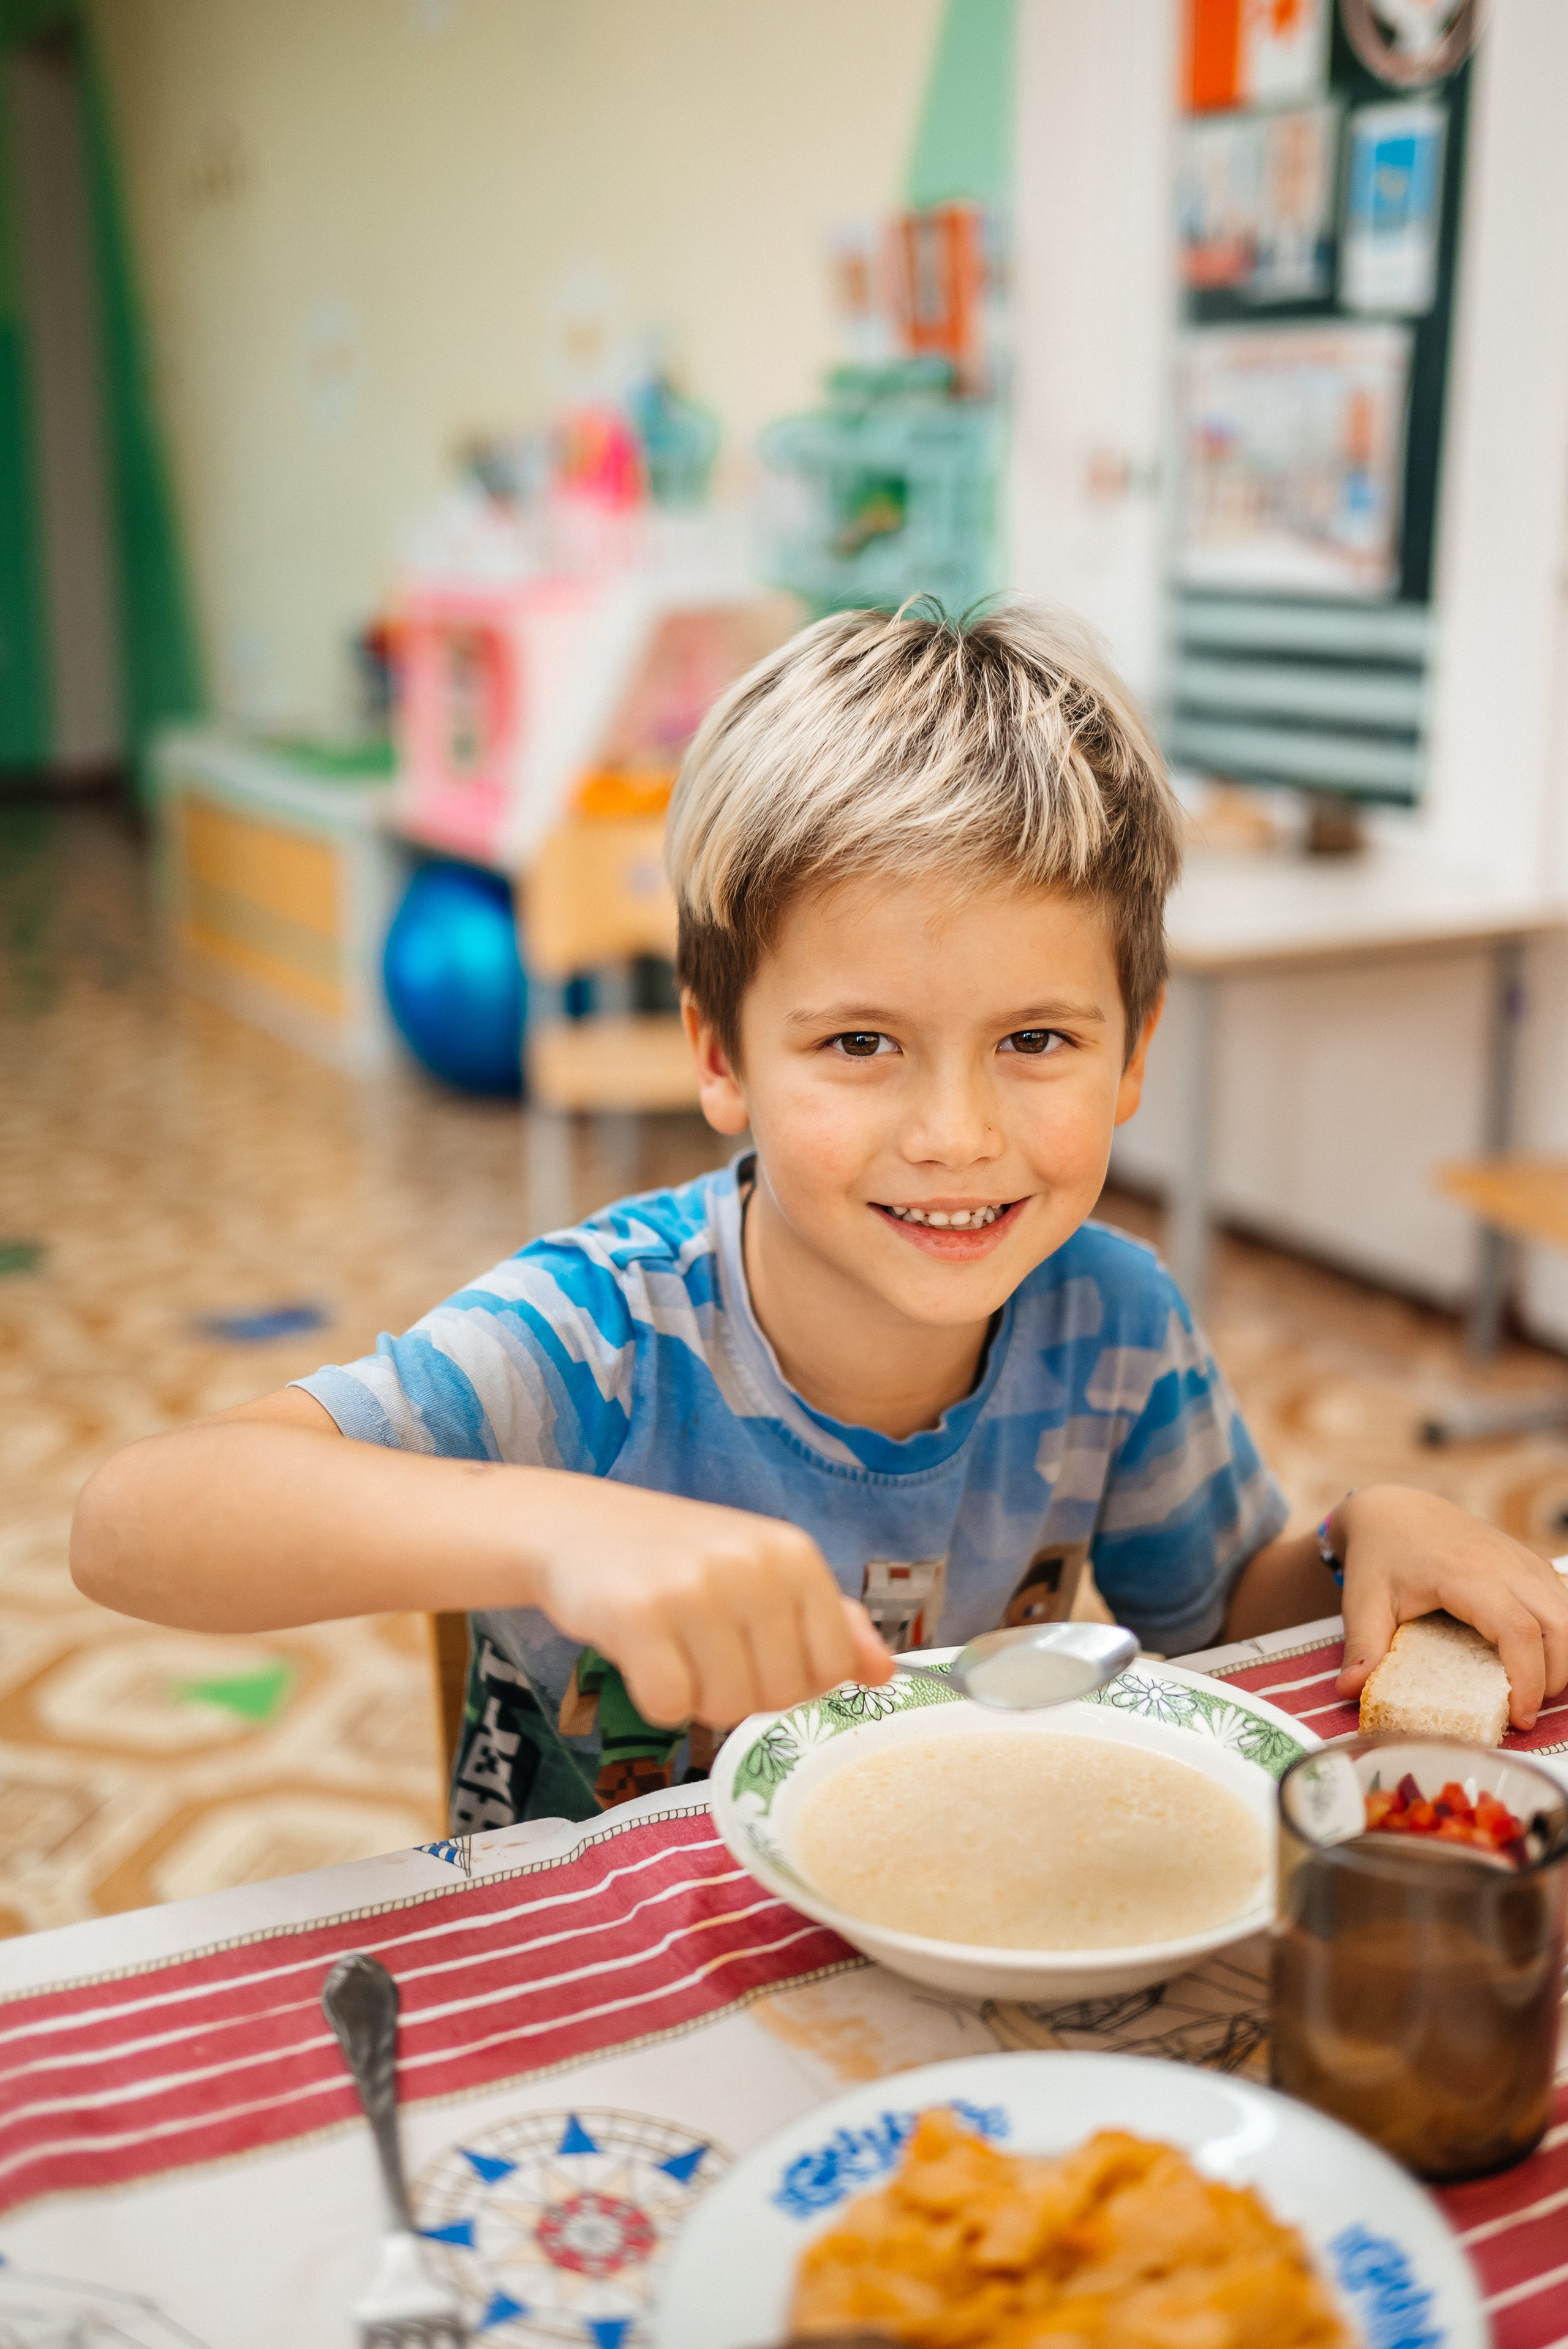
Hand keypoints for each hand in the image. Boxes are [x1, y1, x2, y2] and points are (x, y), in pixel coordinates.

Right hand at [521, 1477, 893, 1728]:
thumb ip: (828, 1620)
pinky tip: (642, 1655)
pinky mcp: (639, 1615)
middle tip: (704, 1648)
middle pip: (781, 1695)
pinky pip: (670, 1706)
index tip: (756, 1652)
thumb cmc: (681, 1557)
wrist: (579, 1526)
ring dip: (697, 1697)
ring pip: (726, 1708)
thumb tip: (885, 1672)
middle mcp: (752, 1564)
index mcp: (794, 1553)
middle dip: (741, 1692)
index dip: (795, 1680)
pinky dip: (655, 1698)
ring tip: (674, 1647)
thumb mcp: (764, 1572)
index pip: (834, 1667)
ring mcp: (696, 1587)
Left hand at [1334, 1485, 1567, 1729]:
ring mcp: (1522, 1559)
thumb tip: (1346, 1691)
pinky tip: (1543, 1658)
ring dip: (1564, 1656)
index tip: (1519, 1718)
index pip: (1517, 1630)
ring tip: (1534, 1689)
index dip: (1528, 1679)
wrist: (1394, 1510)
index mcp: (1465, 1575)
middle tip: (1526, 1712)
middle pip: (1559, 1625)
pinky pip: (1564, 1598)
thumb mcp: (1363, 1600)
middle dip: (1554, 1677)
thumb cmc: (1379, 1555)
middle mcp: (1504, 1563)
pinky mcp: (1530, 1562)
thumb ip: (1361, 1646)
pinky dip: (1564, 1633)